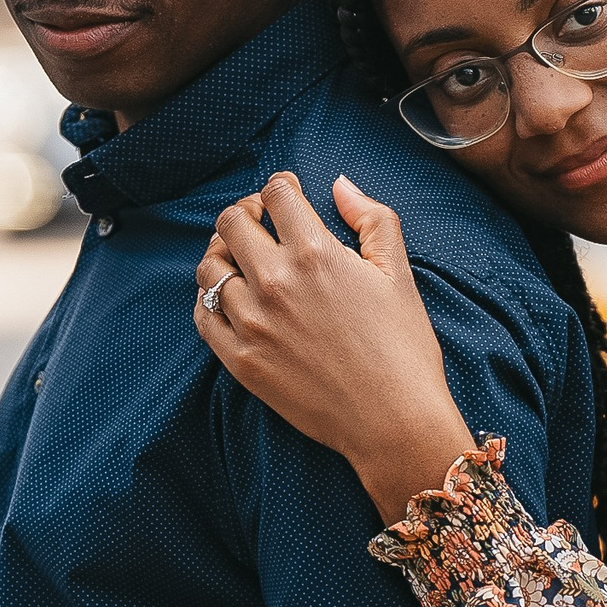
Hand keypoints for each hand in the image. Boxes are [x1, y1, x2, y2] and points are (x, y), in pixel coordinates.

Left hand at [196, 173, 476, 522]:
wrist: (394, 420)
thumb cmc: (403, 346)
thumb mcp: (398, 272)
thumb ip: (372, 218)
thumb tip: (340, 185)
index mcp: (315, 253)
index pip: (276, 194)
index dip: (281, 186)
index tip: (286, 193)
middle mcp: (275, 282)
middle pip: (231, 222)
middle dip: (246, 212)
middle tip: (260, 220)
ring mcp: (251, 323)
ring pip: (210, 266)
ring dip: (223, 253)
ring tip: (241, 257)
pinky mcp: (240, 360)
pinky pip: (203, 315)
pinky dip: (210, 297)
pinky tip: (229, 296)